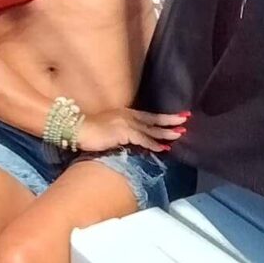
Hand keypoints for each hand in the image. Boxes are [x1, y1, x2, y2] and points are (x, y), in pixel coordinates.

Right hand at [76, 106, 190, 154]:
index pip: (149, 115)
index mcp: (125, 113)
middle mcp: (128, 115)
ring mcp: (126, 123)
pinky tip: (162, 149)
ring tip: (179, 134)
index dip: (164, 117)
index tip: (179, 116)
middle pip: (154, 119)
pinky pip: (142, 139)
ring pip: (151, 129)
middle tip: (186, 119)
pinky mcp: (123, 132)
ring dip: (166, 132)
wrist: (76, 129)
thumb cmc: (89, 131)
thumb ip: (123, 134)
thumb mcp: (110, 130)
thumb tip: (132, 142)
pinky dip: (153, 144)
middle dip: (171, 120)